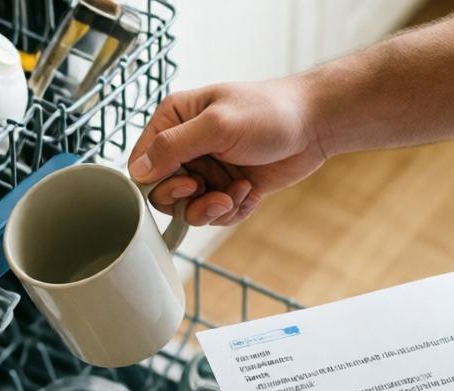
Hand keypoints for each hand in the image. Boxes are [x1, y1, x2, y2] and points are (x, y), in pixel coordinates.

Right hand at [128, 78, 328, 226]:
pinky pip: (216, 214)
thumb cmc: (270, 112)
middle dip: (188, 200)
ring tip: (236, 194)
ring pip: (189, 209)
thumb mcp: (218, 126)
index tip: (186, 184)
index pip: (142, 162)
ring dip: (214, 209)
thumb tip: (138, 171)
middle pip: (163, 193)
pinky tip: (250, 192)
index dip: (157, 183)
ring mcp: (207, 169)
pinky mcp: (227, 188)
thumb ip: (174, 147)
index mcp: (174, 120)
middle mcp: (186, 146)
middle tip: (211, 192)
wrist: (314, 125)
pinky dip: (233, 210)